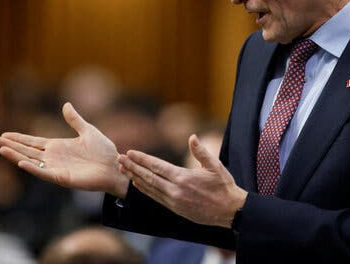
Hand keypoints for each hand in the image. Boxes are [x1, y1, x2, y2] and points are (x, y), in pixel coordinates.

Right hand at [0, 102, 129, 197]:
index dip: (19, 138)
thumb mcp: (88, 131)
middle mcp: (54, 157)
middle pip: (27, 151)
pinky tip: (21, 162)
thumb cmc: (104, 151)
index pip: (33, 142)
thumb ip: (75, 120)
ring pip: (31, 161)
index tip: (4, 134)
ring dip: (16, 156)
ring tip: (1, 149)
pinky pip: (44, 173)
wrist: (115, 166)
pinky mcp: (62, 177)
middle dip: (11, 146)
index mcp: (59, 146)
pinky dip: (32, 168)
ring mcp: (56, 168)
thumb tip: (66, 104)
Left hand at [119, 134, 246, 227]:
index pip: (157, 166)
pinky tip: (138, 184)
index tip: (130, 152)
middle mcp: (175, 190)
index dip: (142, 159)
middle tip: (120, 159)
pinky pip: (155, 198)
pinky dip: (145, 190)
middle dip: (132, 167)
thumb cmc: (224, 186)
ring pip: (149, 189)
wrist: (229, 211)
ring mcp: (174, 201)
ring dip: (135, 178)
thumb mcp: (215, 166)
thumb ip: (201, 152)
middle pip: (148, 177)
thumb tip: (192, 137)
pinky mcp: (175, 209)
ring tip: (123, 170)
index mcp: (183, 178)